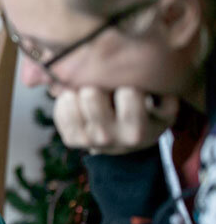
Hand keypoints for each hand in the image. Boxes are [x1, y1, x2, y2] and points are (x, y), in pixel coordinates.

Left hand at [54, 87, 178, 154]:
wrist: (126, 143)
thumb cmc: (147, 117)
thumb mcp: (164, 108)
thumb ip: (164, 95)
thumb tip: (152, 81)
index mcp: (136, 131)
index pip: (128, 92)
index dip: (128, 80)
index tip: (127, 81)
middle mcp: (108, 138)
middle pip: (91, 93)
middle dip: (98, 82)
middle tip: (104, 83)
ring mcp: (86, 139)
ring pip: (71, 96)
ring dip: (80, 88)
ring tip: (93, 90)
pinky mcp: (69, 138)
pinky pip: (60, 105)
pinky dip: (69, 97)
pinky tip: (81, 101)